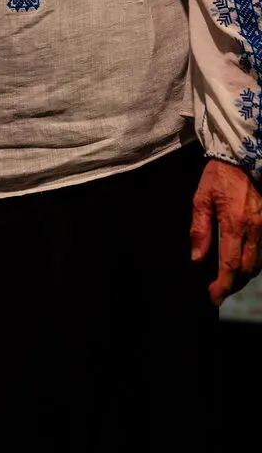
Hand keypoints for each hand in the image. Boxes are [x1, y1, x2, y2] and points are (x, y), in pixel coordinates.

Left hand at [190, 158, 261, 305]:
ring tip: (226, 281)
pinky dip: (253, 264)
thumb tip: (196, 258)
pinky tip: (240, 265)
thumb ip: (200, 229)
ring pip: (258, 264)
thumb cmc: (217, 175)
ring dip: (243, 276)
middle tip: (216, 292)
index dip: (222, 285)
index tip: (212, 297)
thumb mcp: (201, 198)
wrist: (241, 156)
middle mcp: (254, 228)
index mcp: (235, 222)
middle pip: (247, 269)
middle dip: (232, 285)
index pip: (230, 264)